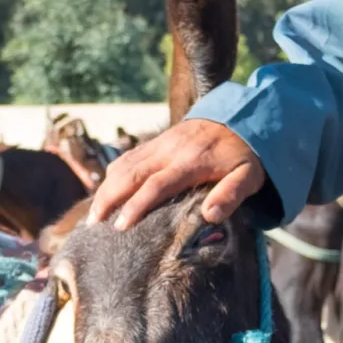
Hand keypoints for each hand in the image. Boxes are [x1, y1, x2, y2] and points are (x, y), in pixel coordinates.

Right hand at [88, 119, 265, 230]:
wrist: (241, 116)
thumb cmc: (244, 155)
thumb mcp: (248, 176)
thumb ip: (231, 194)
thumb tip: (210, 216)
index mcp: (191, 162)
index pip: (157, 185)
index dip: (137, 205)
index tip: (120, 226)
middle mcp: (170, 151)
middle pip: (131, 174)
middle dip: (109, 198)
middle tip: (93, 224)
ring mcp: (160, 144)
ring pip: (124, 164)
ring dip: (106, 188)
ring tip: (93, 214)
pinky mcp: (156, 142)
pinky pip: (128, 157)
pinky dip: (113, 174)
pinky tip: (105, 192)